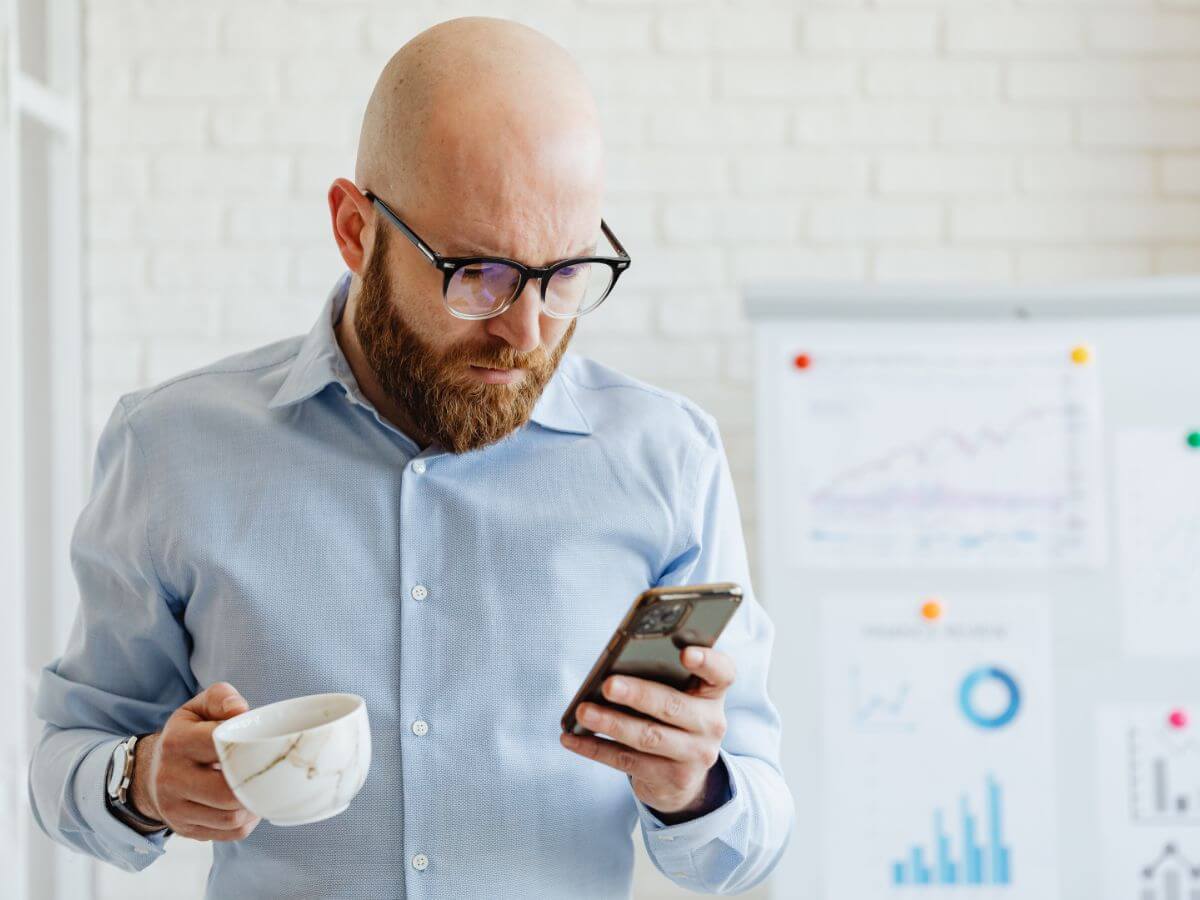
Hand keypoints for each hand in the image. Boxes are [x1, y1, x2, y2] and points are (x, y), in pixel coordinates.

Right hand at [129, 682, 261, 841]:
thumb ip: (222, 698)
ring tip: (262, 788)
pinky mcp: (186, 830)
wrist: (153, 771)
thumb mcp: (199, 707)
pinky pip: (228, 834)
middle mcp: (170, 779)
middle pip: (227, 792)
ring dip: (254, 806)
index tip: (266, 745)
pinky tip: (250, 805)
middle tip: (271, 772)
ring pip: (230, 818)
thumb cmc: (189, 734)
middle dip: (255, 784)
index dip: (250, 748)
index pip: (220, 747)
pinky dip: (247, 822)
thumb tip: (240, 711)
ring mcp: (175, 810)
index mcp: (177, 743)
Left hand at [560, 646, 733, 819]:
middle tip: (608, 685)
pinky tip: (572, 738)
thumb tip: (613, 668)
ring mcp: (694, 755)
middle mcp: (710, 724)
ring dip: (612, 723)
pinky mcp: (670, 779)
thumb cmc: (673, 719)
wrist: (686, 777)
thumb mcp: (680, 696)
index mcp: (713, 693)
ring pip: (648, 737)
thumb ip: (661, 677)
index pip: (722, 673)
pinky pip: (627, 762)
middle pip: (674, 706)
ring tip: (583, 712)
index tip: (685, 653)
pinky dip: (596, 749)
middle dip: (638, 694)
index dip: (707, 662)